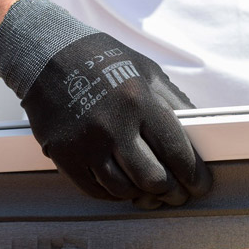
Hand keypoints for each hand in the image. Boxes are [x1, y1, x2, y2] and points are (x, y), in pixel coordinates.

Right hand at [0, 0, 211, 207]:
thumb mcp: (150, 74)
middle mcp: (113, 125)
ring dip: (142, 193)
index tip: (199, 184)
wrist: (50, 55)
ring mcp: (85, 142)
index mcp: (140, 102)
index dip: (194, 176)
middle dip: (172, 192)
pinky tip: (123, 183)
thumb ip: (177, 105)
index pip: (177, 153)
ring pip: (124, 190)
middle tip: (177, 193)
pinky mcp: (64, 154)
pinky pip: (96, 190)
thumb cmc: (107, 64)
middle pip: (153, 179)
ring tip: (150, 187)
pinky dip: (114, 193)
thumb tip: (199, 140)